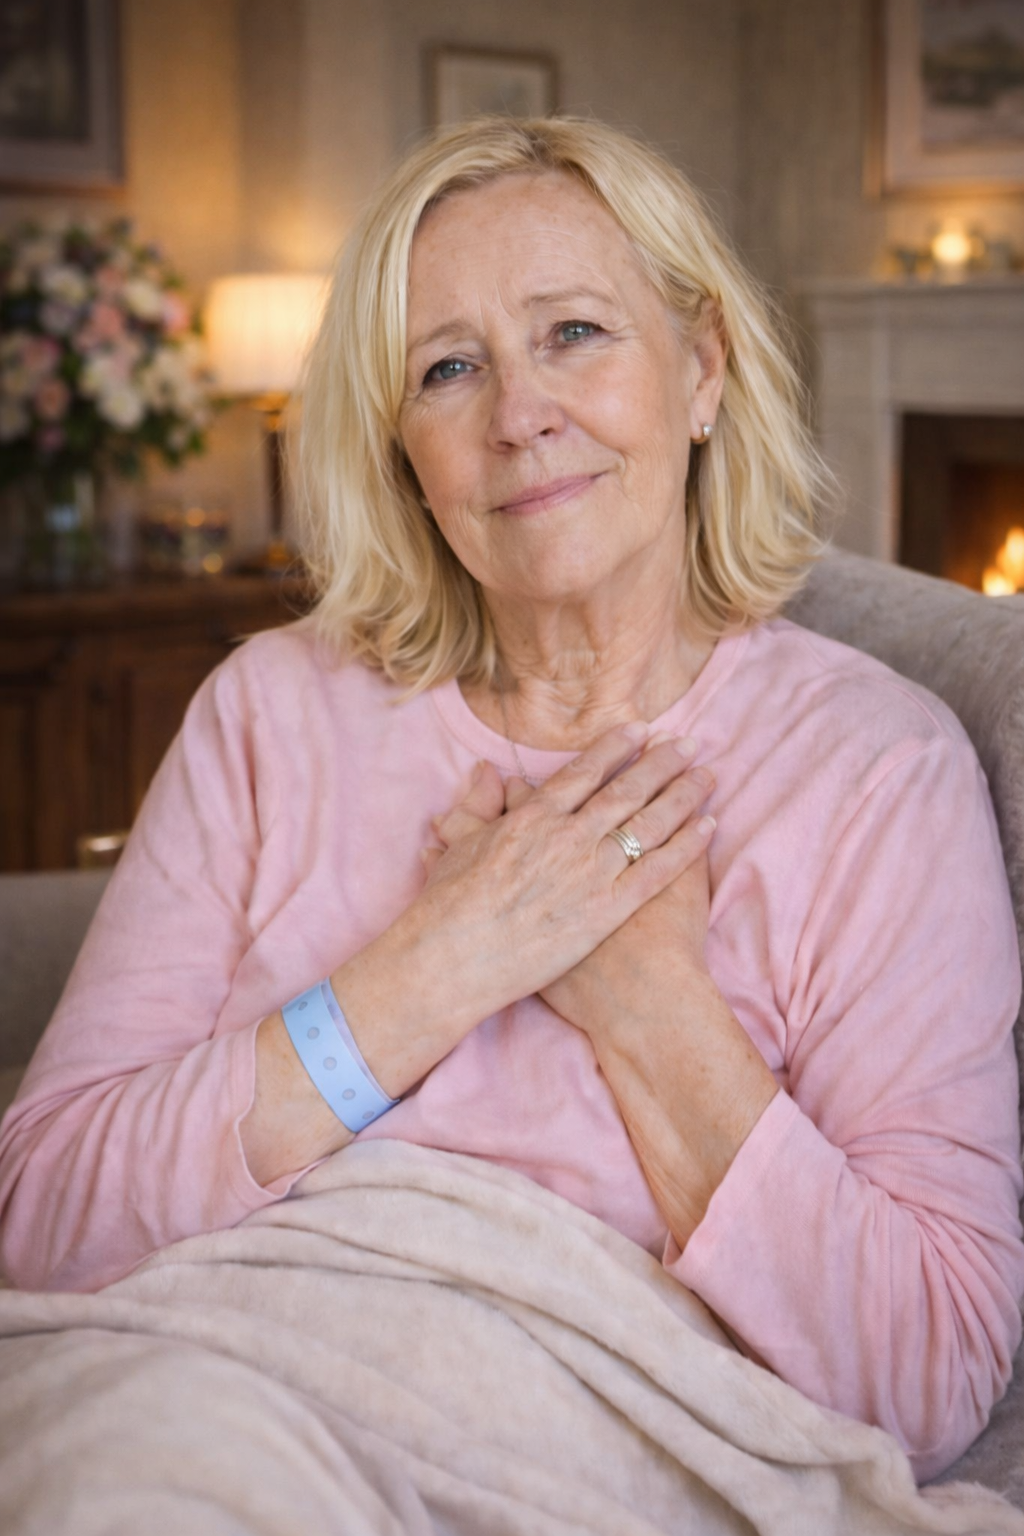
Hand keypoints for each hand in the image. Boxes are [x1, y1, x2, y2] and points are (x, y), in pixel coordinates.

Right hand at [336, 724, 715, 1097]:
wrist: (455, 957)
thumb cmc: (448, 908)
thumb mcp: (457, 846)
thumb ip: (478, 807)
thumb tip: (487, 773)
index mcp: (533, 819)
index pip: (584, 773)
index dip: (616, 748)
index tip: (641, 730)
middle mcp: (568, 837)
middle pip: (626, 790)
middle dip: (661, 763)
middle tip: (689, 743)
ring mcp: (590, 873)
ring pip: (648, 824)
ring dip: (682, 795)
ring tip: (708, 776)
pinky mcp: (606, 911)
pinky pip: (656, 871)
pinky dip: (686, 846)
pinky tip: (708, 827)